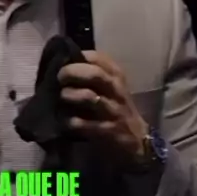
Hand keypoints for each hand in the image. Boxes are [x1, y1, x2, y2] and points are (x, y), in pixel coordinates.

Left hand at [57, 51, 147, 165]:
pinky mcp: (107, 131)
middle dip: (72, 72)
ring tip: (62, 98)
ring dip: (70, 95)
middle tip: (59, 77)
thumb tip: (64, 64)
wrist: (137, 138)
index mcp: (116, 76)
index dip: (79, 57)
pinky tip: (65, 121)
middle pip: (95, 74)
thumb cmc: (117, 107)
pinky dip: (71, 121)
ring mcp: (113, 111)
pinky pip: (84, 124)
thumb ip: (93, 74)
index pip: (99, 58)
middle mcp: (116, 90)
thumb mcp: (111, 87)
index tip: (65, 60)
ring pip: (89, 97)